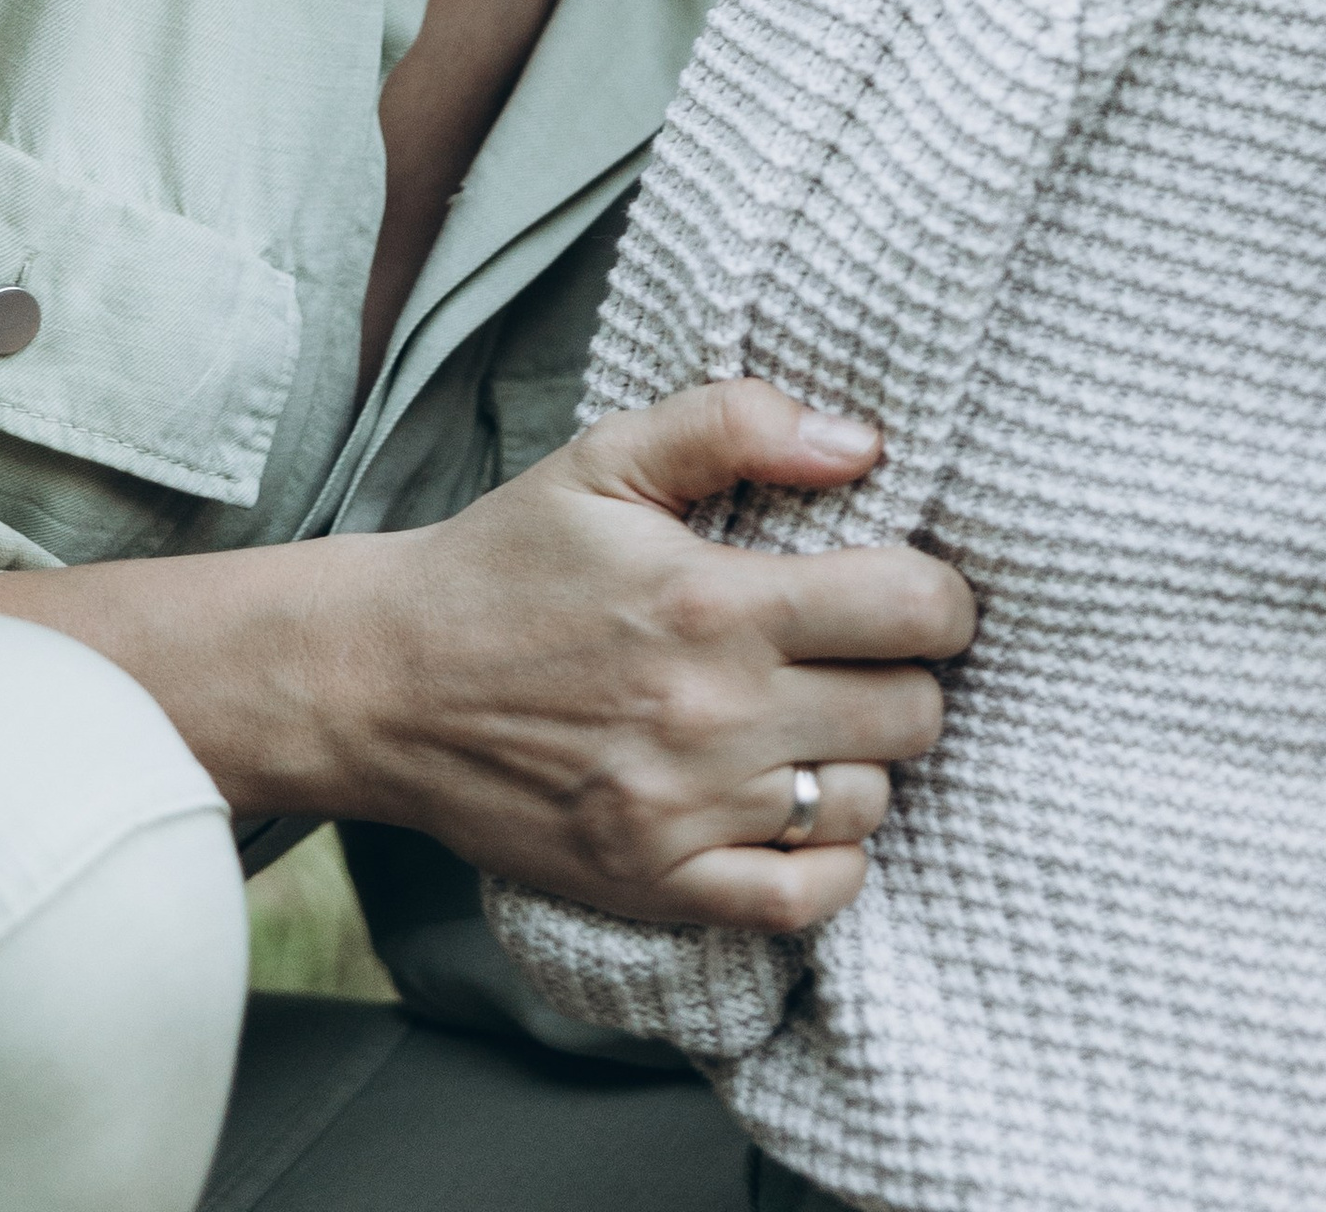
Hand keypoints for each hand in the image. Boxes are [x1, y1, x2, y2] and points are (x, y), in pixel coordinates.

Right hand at [345, 379, 969, 932]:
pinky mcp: (657, 885)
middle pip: (910, 713)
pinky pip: (806, 901)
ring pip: (866, 803)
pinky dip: (827, 861)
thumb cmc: (505, 562)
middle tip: (859, 652)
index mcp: (710, 601)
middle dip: (907, 674)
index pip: (912, 608)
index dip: (940, 596)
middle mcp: (711, 716)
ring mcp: (685, 814)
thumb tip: (863, 441)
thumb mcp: (608, 457)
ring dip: (859, 760)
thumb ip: (737, 424)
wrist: (385, 681)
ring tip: (810, 721)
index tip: (911, 588)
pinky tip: (793, 807)